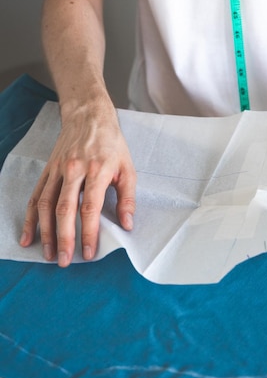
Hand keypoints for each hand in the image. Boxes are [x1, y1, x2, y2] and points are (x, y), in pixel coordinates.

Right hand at [20, 103, 135, 266]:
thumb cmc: (112, 144)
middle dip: (64, 238)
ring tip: (48, 254)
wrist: (89, 115)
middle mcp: (75, 170)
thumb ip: (127, 198)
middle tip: (64, 261)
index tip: (88, 253)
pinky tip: (28, 236)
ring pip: (46, 204)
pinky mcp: (48, 170)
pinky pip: (36, 196)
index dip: (88, 233)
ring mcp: (58, 170)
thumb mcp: (128, 168)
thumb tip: (127, 225)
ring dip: (46, 232)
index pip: (90, 208)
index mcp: (98, 170)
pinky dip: (31, 218)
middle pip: (65, 209)